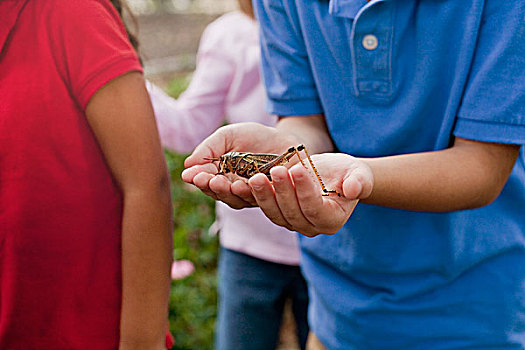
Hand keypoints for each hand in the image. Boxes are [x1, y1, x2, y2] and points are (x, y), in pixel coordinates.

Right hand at [182, 122, 299, 208]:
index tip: (190, 176)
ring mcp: (253, 196)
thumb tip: (188, 165)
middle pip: (221, 194)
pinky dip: (252, 191)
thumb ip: (209, 148)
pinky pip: (261, 198)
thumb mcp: (229, 137)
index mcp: (221, 177)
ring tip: (223, 182)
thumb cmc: (255, 138)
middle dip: (212, 187)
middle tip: (207, 180)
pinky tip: (245, 183)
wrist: (286, 140)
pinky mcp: (272, 197)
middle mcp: (235, 190)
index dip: (199, 180)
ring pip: (238, 199)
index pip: (206, 183)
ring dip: (229, 192)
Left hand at [248, 153, 373, 235]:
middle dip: (283, 191)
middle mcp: (312, 227)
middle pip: (293, 213)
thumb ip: (359, 182)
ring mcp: (294, 223)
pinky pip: (266, 208)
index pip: (315, 209)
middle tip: (276, 170)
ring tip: (257, 177)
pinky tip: (247, 182)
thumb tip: (353, 189)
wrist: (333, 176)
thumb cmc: (348, 174)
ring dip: (265, 196)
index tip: (296, 170)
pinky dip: (256, 196)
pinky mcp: (280, 215)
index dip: (305, 191)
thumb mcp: (359, 174)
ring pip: (276, 214)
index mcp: (332, 220)